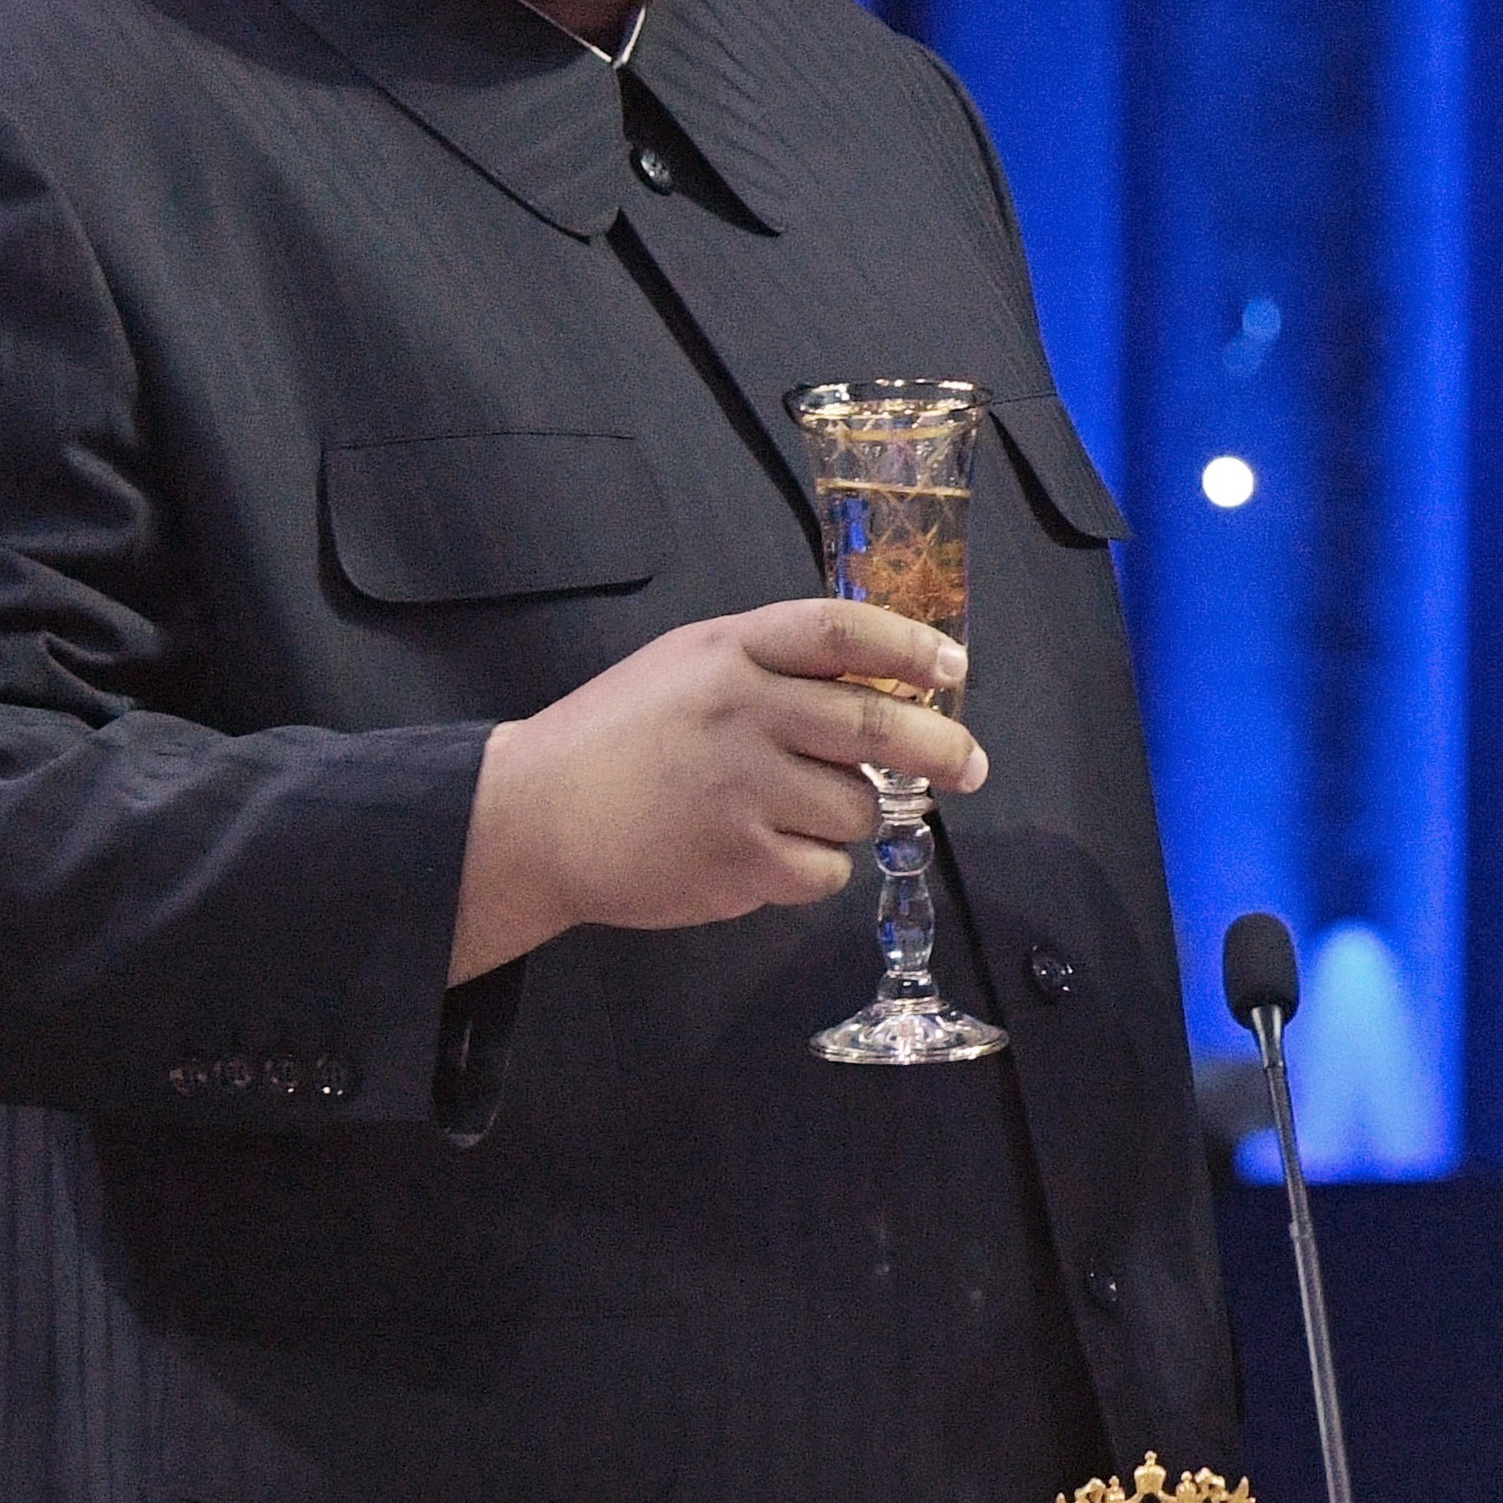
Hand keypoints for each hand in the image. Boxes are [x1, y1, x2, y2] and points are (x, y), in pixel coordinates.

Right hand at [453, 600, 985, 980]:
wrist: (532, 818)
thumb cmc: (623, 736)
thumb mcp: (692, 665)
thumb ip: (778, 664)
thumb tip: (891, 681)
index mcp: (732, 652)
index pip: (842, 633)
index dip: (911, 648)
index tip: (954, 668)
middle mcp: (742, 712)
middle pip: (876, 727)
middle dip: (943, 749)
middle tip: (970, 765)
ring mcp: (740, 790)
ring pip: (857, 807)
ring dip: (848, 814)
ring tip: (793, 808)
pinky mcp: (737, 861)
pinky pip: (825, 869)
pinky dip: (812, 866)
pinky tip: (764, 850)